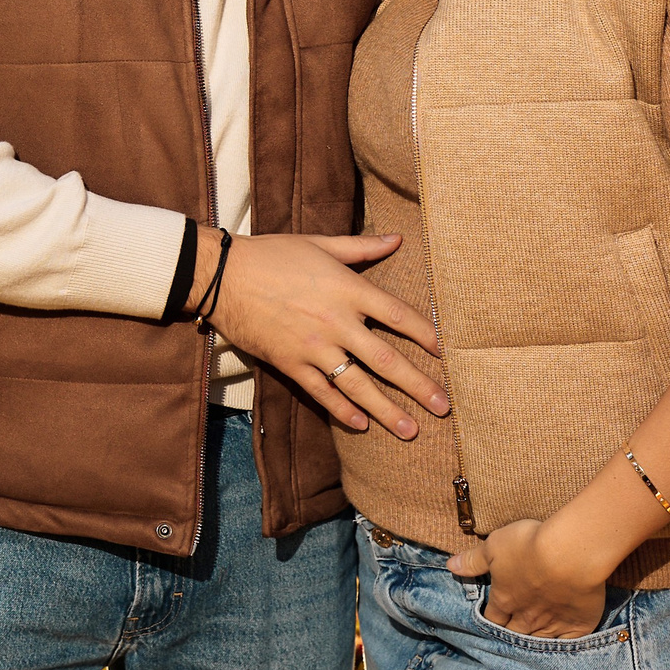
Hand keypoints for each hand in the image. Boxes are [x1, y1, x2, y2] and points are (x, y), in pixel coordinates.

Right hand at [197, 231, 447, 435]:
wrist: (223, 275)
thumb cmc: (273, 254)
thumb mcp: (320, 244)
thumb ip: (361, 248)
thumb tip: (397, 239)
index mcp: (348, 288)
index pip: (398, 315)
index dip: (425, 334)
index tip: (445, 352)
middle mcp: (337, 321)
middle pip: (386, 360)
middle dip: (418, 385)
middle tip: (443, 406)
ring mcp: (314, 347)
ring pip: (358, 384)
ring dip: (387, 409)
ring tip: (411, 430)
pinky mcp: (290, 363)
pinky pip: (321, 392)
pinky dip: (342, 411)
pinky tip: (362, 425)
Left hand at [448, 518, 610, 639]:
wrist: (569, 554)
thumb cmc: (528, 546)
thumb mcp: (494, 546)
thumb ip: (473, 560)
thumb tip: (451, 566)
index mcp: (505, 600)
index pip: (492, 618)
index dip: (489, 620)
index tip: (488, 623)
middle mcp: (526, 617)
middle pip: (514, 634)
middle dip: (509, 636)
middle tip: (508, 638)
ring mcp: (553, 624)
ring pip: (539, 642)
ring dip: (533, 643)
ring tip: (530, 648)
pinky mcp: (578, 625)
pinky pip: (568, 644)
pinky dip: (563, 646)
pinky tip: (560, 649)